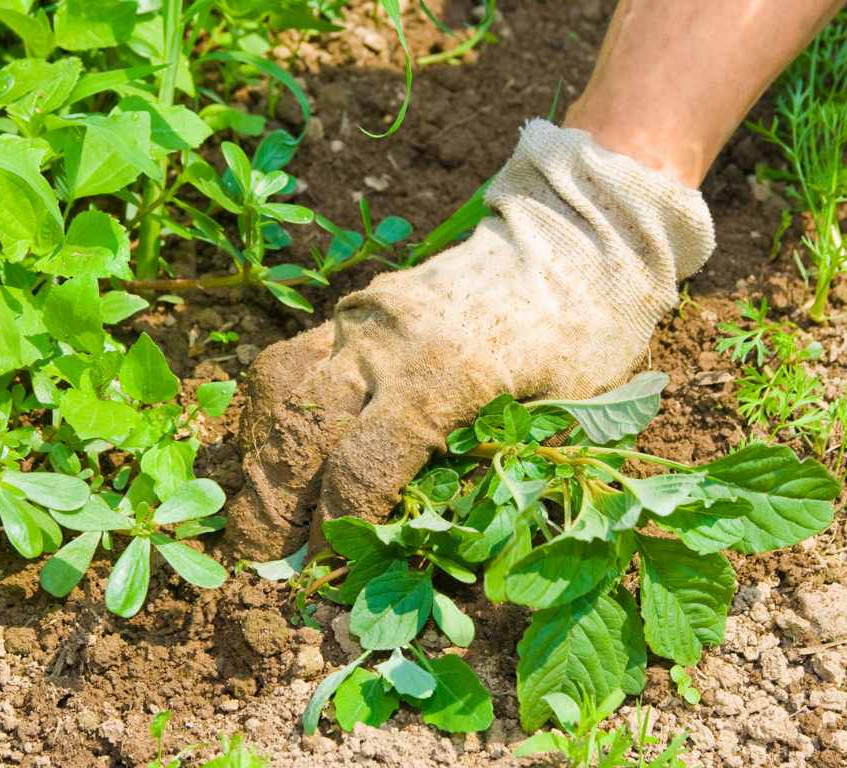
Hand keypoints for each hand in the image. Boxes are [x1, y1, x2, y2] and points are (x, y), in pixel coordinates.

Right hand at [222, 120, 714, 560]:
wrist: (578, 235)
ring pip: (280, 391)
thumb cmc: (588, 335)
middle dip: (273, 506)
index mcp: (445, 376)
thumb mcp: (567, 415)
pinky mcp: (356, 306)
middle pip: (301, 433)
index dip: (336, 530)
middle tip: (266, 559)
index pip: (361, 469)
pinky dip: (272, 411)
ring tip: (257, 510)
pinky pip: (292, 359)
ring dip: (259, 457)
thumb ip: (500, 474)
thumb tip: (432, 548)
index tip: (326, 573)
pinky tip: (273, 449)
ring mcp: (364, 318)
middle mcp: (388, 342)